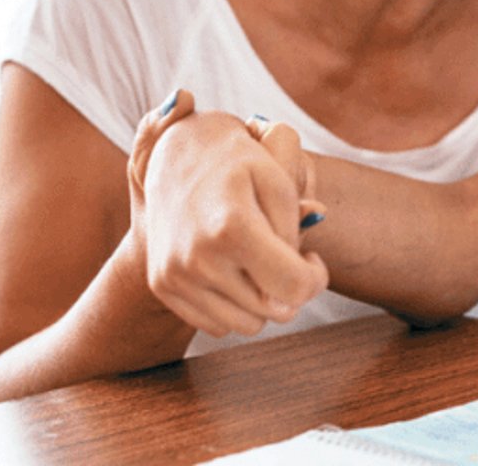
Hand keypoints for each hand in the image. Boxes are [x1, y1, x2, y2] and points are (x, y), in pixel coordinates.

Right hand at [126, 91, 328, 337]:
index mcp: (232, 228)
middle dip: (289, 288)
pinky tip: (230, 267)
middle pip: (273, 312)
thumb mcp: (278, 180)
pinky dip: (231, 304)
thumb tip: (298, 286)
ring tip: (257, 260)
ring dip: (261, 301)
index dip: (314, 278)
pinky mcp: (163, 285)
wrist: (175, 152)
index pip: (294, 287)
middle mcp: (199, 258)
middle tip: (284, 254)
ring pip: (247, 325)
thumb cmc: (238, 163)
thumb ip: (296, 233)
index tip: (311, 258)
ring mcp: (176, 275)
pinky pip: (216, 324)